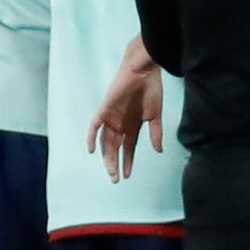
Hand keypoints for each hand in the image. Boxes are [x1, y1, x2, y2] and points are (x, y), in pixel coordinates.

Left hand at [90, 45, 165, 178]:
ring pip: (105, 142)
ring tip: (110, 170)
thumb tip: (159, 151)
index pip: (128, 148)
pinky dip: (91, 137)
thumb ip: (155, 133)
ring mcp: (111, 117)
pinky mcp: (104, 109)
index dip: (127, 162)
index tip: (127, 176)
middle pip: (115, 148)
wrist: (144, 70)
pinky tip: (92, 150)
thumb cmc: (151, 89)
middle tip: (115, 179)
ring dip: (107, 156)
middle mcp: (120, 123)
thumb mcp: (155, 115)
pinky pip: (94, 126)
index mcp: (132, 125)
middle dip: (115, 164)